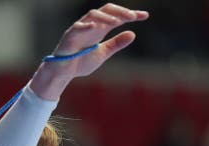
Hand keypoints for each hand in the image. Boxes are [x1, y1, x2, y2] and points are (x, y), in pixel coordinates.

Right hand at [30, 4, 148, 99]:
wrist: (63, 72)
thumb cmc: (80, 61)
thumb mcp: (103, 53)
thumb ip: (116, 44)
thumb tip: (133, 34)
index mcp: (100, 28)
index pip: (117, 16)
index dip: (130, 14)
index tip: (145, 16)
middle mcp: (91, 25)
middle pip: (106, 10)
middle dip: (120, 11)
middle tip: (133, 17)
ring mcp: (79, 28)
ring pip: (93, 15)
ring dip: (106, 17)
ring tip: (117, 22)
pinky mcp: (69, 36)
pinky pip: (77, 27)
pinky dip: (86, 25)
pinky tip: (96, 27)